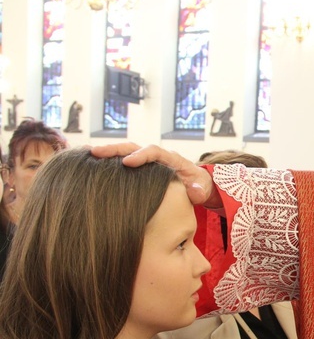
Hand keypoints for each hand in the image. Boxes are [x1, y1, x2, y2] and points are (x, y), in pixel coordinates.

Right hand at [90, 143, 220, 207]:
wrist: (197, 184)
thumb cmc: (198, 186)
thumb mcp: (201, 189)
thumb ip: (198, 191)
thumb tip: (195, 191)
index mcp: (171, 159)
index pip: (155, 152)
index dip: (141, 156)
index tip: (128, 162)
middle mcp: (156, 156)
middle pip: (134, 147)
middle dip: (115, 149)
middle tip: (96, 153)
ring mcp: (146, 161)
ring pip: (125, 152)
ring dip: (107, 153)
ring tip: (87, 154)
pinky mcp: (140, 168)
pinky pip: (122, 161)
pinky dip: (108, 161)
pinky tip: (89, 162)